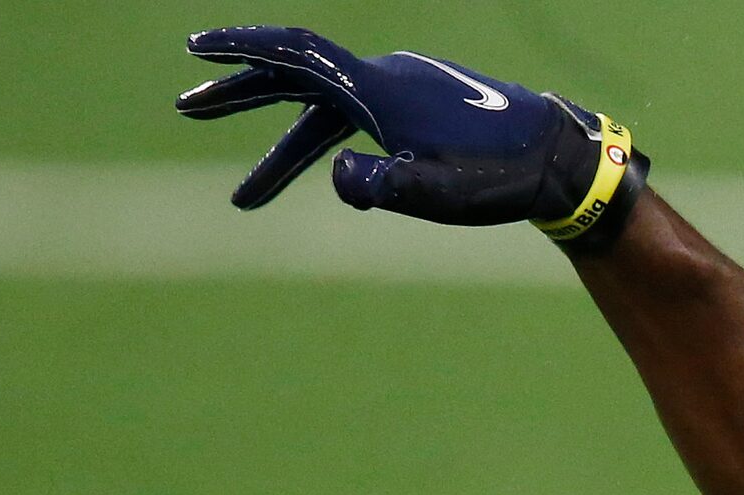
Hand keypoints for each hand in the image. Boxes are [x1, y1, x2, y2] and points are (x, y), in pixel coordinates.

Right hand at [175, 26, 644, 246]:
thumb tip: (333, 176)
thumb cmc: (499, 176)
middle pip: (295, 79)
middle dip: (240, 97)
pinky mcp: (416, 111)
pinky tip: (317, 187)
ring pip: (322, 113)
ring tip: (244, 198)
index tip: (195, 48)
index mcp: (379, 88)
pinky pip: (354, 125)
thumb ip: (381, 186)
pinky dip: (324, 151)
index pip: (297, 54)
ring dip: (279, 148)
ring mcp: (399, 93)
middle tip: (187, 109)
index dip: (243, 48)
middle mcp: (383, 79)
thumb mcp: (437, 192)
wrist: (557, 158)